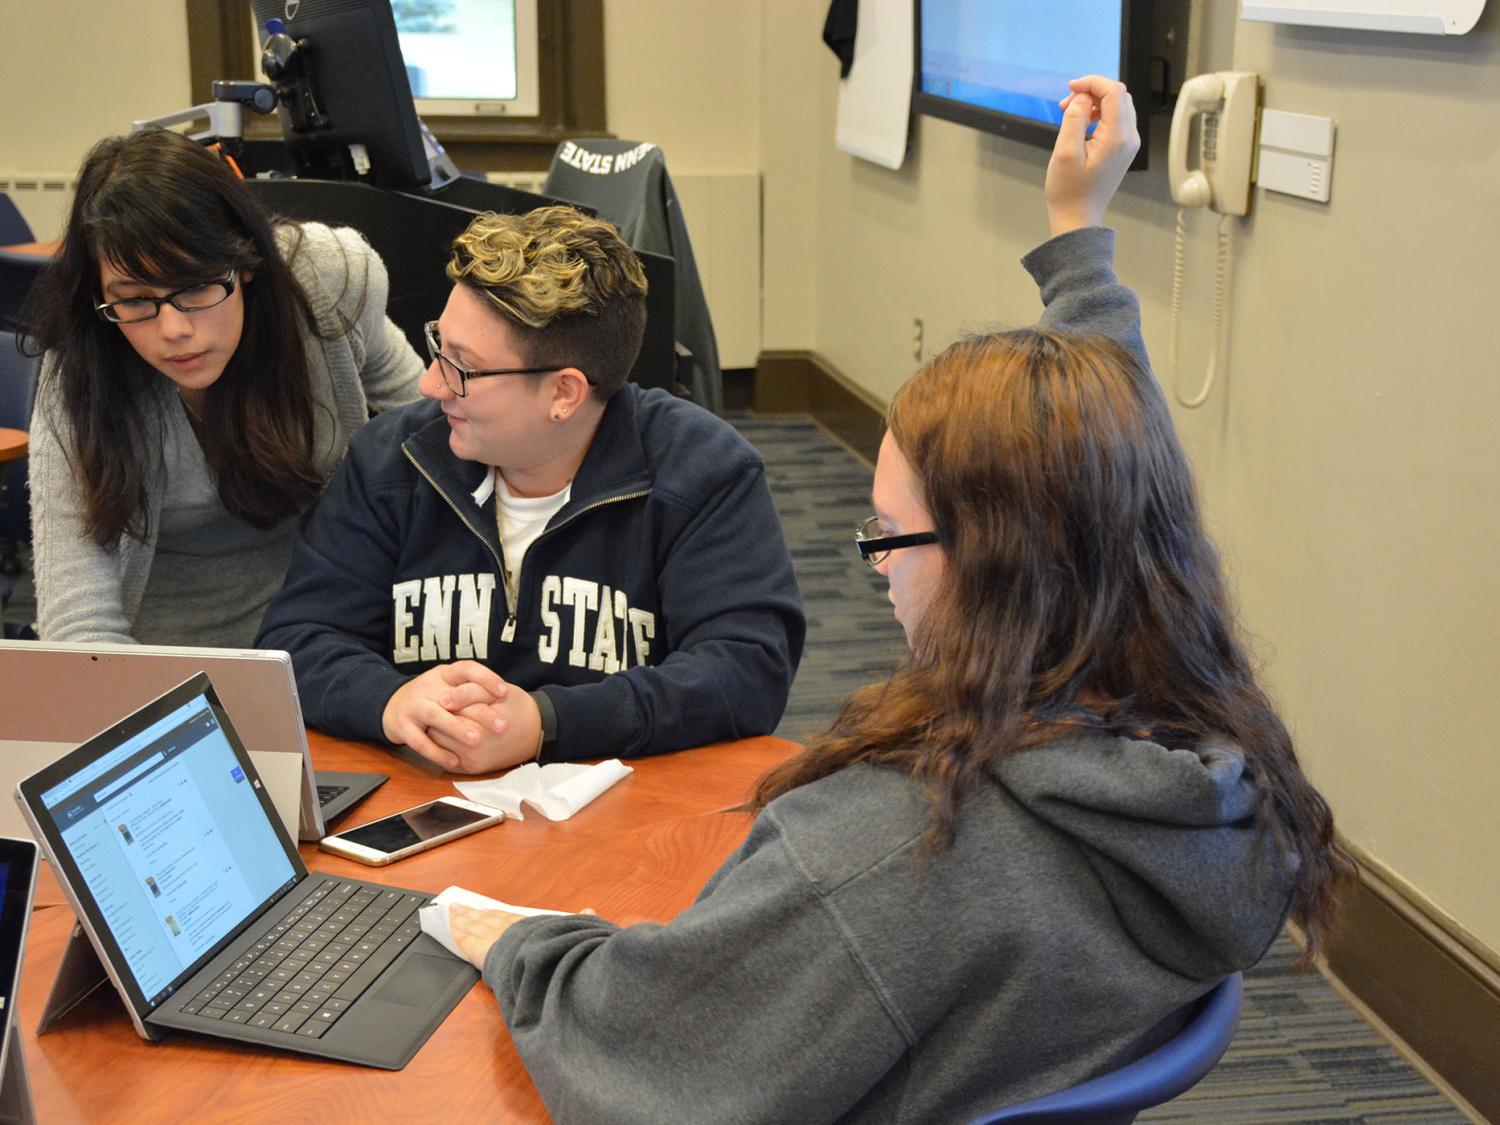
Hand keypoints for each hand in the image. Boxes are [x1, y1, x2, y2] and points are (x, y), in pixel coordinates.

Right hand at [381, 661, 508, 769]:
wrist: (391, 705)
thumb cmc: (431, 696)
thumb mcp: (448, 685)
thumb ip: (471, 690)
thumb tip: (508, 700)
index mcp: (443, 674)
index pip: (466, 669)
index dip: (486, 678)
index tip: (505, 692)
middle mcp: (427, 687)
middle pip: (454, 696)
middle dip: (479, 711)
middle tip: (502, 726)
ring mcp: (413, 706)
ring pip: (434, 715)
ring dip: (456, 728)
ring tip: (476, 740)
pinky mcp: (402, 726)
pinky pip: (419, 741)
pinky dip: (437, 752)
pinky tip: (454, 761)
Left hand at [426, 687, 543, 774]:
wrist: (537, 731)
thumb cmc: (518, 708)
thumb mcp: (496, 693)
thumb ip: (468, 692)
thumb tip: (443, 699)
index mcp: (480, 726)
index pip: (447, 713)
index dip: (443, 702)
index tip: (442, 696)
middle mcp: (474, 749)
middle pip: (438, 731)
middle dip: (437, 718)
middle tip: (438, 708)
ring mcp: (472, 761)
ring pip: (439, 745)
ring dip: (438, 732)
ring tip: (444, 720)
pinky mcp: (472, 769)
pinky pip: (447, 758)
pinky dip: (444, 746)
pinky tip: (451, 735)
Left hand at [449, 904, 599, 969]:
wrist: (541, 959)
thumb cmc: (556, 948)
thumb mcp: (571, 934)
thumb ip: (578, 922)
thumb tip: (591, 911)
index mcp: (527, 925)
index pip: (508, 918)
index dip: (496, 914)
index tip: (487, 911)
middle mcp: (508, 927)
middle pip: (486, 919)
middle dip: (472, 913)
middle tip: (459, 907)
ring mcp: (492, 936)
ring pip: (472, 925)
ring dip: (461, 918)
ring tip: (451, 912)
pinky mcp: (478, 949)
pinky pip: (463, 938)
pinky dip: (455, 931)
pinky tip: (448, 925)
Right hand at [1045, 76, 1139, 236]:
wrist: (1078, 217)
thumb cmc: (1069, 191)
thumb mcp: (1064, 153)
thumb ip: (1074, 119)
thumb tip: (1081, 98)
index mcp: (1117, 137)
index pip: (1114, 91)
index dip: (1092, 82)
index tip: (1070, 88)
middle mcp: (1129, 137)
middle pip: (1118, 95)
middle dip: (1092, 91)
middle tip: (1066, 104)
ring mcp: (1128, 143)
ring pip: (1118, 105)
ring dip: (1094, 102)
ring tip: (1070, 113)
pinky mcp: (1123, 148)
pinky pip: (1115, 119)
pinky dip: (1099, 114)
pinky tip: (1081, 124)